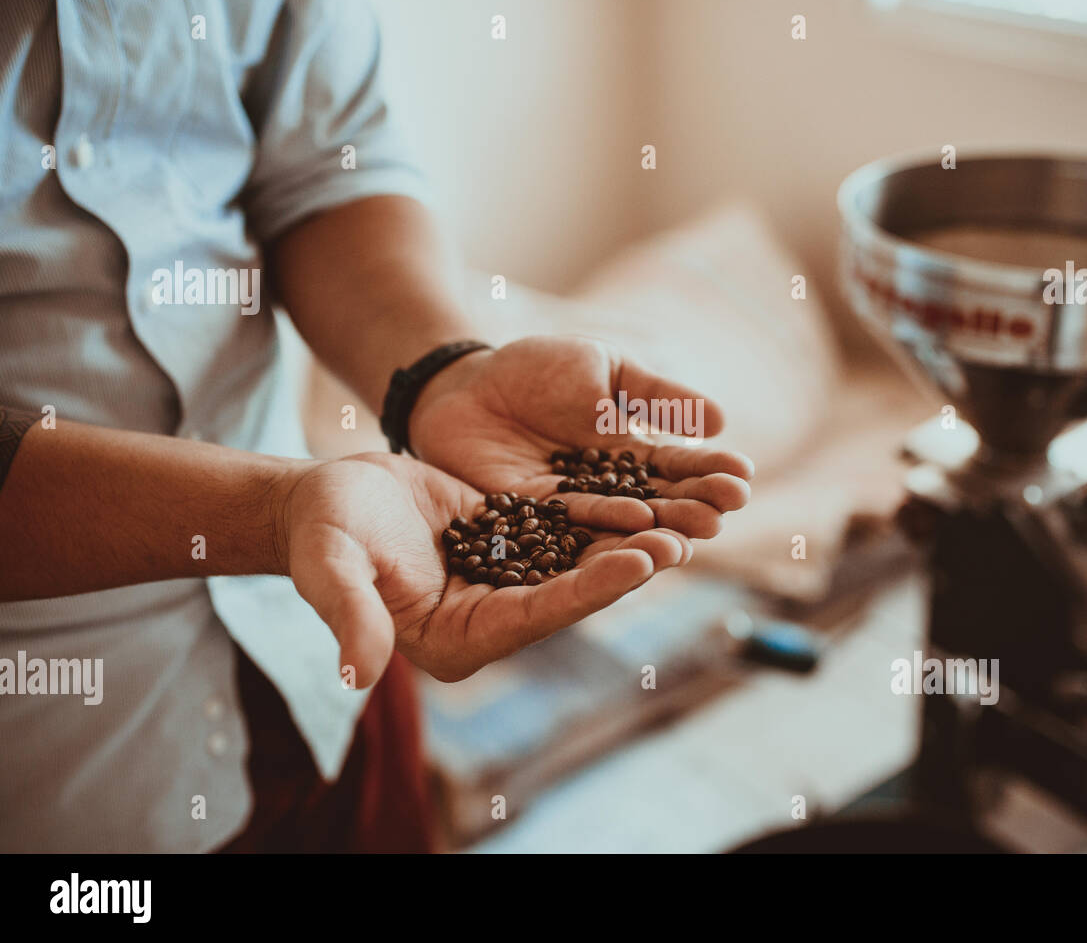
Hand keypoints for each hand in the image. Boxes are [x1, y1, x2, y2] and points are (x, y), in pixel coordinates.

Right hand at [275, 453, 691, 685]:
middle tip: (680, 541)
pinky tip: (645, 497)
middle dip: (623, 569)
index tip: (637, 564)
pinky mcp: (508, 546)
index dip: (587, 591)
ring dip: (624, 545)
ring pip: (574, 564)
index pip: (534, 617)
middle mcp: (487, 618)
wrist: (323, 500)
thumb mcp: (330, 569)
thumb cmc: (320, 534)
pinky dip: (600, 518)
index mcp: (454, 639)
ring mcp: (502, 583)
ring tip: (680, 521)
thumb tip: (358, 674)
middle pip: (568, 594)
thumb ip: (351, 615)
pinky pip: (562, 532)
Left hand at [407, 336, 752, 537]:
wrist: (464, 383)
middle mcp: (607, 488)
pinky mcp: (531, 518)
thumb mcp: (605, 369)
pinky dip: (608, 525)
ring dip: (663, 526)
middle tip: (728, 510)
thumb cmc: (537, 370)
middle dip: (695, 504)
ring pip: (623, 522)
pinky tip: (639, 525)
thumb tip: (719, 420)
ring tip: (698, 530)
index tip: (742, 477)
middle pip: (658, 501)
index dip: (709, 471)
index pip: (677, 465)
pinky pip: (573, 522)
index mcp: (630, 452)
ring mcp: (571, 506)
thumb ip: (654, 396)